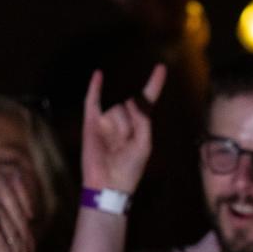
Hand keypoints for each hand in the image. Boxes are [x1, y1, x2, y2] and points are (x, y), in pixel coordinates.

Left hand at [0, 173, 40, 251]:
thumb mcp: (17, 247)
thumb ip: (11, 229)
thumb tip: (2, 213)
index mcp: (25, 233)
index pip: (22, 206)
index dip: (16, 190)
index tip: (9, 172)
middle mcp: (23, 238)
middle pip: (15, 210)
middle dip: (5, 191)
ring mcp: (16, 248)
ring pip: (8, 224)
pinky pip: (1, 244)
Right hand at [81, 65, 165, 192]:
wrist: (108, 184)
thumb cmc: (130, 168)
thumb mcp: (145, 144)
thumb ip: (143, 119)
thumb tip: (129, 100)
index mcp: (139, 124)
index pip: (148, 99)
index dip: (155, 83)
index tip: (161, 68)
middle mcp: (123, 118)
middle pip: (130, 105)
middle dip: (131, 122)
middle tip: (126, 143)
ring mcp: (107, 119)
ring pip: (116, 109)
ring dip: (118, 126)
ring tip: (114, 144)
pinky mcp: (91, 122)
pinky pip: (93, 101)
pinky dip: (94, 87)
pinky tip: (98, 75)